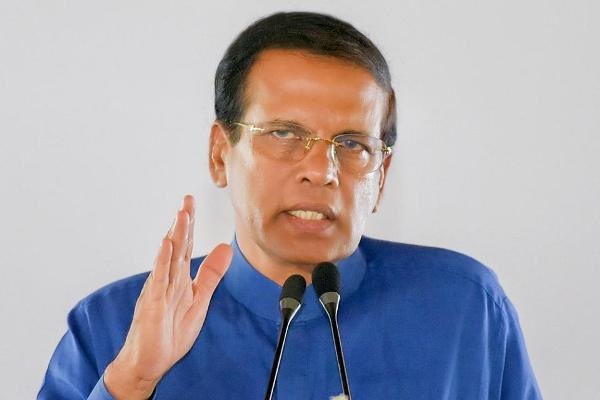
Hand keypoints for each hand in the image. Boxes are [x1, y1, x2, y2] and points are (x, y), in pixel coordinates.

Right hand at [104, 195, 231, 399]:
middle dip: (183, 222)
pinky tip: (166, 244)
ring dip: (176, 235)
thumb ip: (211, 274)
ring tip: (181, 214)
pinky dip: (162, 260)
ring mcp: (159, 290)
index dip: (190, 225)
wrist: (149, 362)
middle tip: (187, 199)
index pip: (185, 246)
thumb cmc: (170, 332)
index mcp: (178, 278)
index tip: (191, 203)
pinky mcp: (154, 304)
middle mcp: (167, 279)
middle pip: (177, 246)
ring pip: (169, 257)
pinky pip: (159, 279)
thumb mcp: (199, 299)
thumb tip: (226, 249)